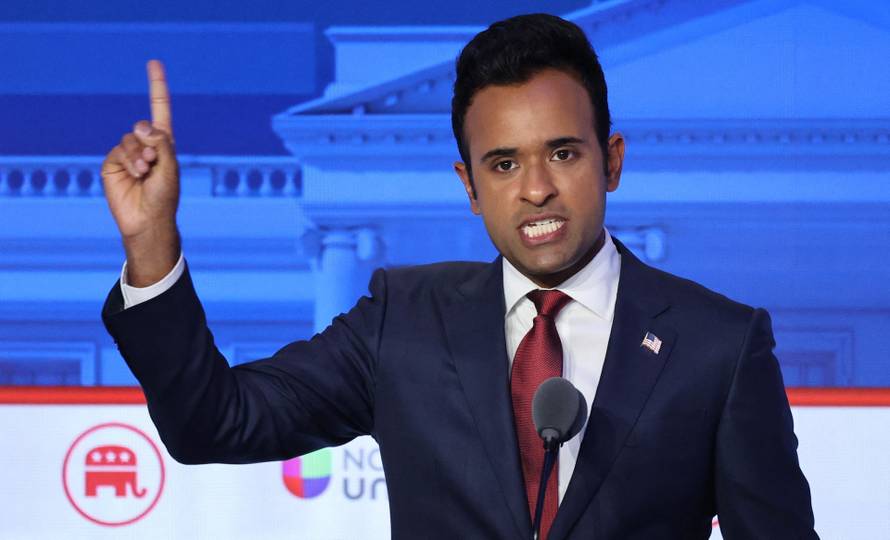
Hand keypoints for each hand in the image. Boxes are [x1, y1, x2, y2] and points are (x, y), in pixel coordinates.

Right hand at [101, 60, 180, 285]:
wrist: (147, 220)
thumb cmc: (165, 196)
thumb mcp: (169, 167)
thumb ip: (160, 143)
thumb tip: (141, 124)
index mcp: (164, 144)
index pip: (159, 109)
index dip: (156, 87)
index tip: (153, 62)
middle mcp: (145, 145)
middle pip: (142, 126)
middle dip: (149, 142)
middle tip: (154, 162)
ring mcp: (128, 154)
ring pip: (129, 139)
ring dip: (139, 155)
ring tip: (145, 173)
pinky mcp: (112, 163)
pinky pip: (118, 150)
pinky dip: (128, 161)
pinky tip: (135, 175)